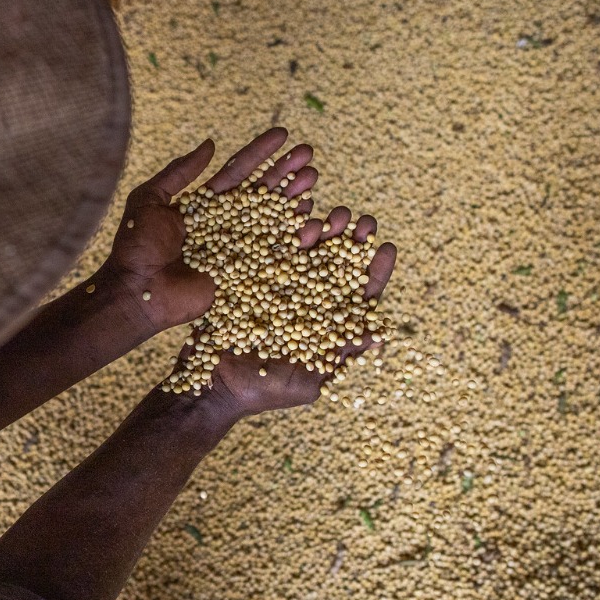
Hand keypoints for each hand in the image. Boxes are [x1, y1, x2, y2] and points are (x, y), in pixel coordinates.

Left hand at [98, 128, 325, 330]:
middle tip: (308, 153)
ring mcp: (239, 250)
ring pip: (275, 220)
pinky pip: (276, 257)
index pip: (239, 173)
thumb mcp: (149, 200)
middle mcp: (227, 226)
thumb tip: (210, 143)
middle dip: (287, 172)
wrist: (136, 292)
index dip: (261, 153)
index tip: (283, 134)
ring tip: (313, 180)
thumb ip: (178, 172)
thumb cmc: (136, 247)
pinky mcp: (245, 276)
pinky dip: (297, 241)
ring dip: (296, 199)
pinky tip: (313, 223)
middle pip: (264, 194)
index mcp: (206, 206)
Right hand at [166, 182, 397, 424]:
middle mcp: (308, 299)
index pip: (359, 295)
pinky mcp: (253, 275)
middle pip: (337, 264)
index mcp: (327, 323)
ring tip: (336, 214)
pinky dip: (288, 226)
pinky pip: (273, 245)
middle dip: (353, 241)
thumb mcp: (307, 380)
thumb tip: (377, 335)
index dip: (374, 272)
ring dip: (327, 229)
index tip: (387, 248)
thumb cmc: (263, 390)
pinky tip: (302, 209)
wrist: (212, 384)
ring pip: (309, 249)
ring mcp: (281, 285)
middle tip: (363, 223)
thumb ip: (337, 355)